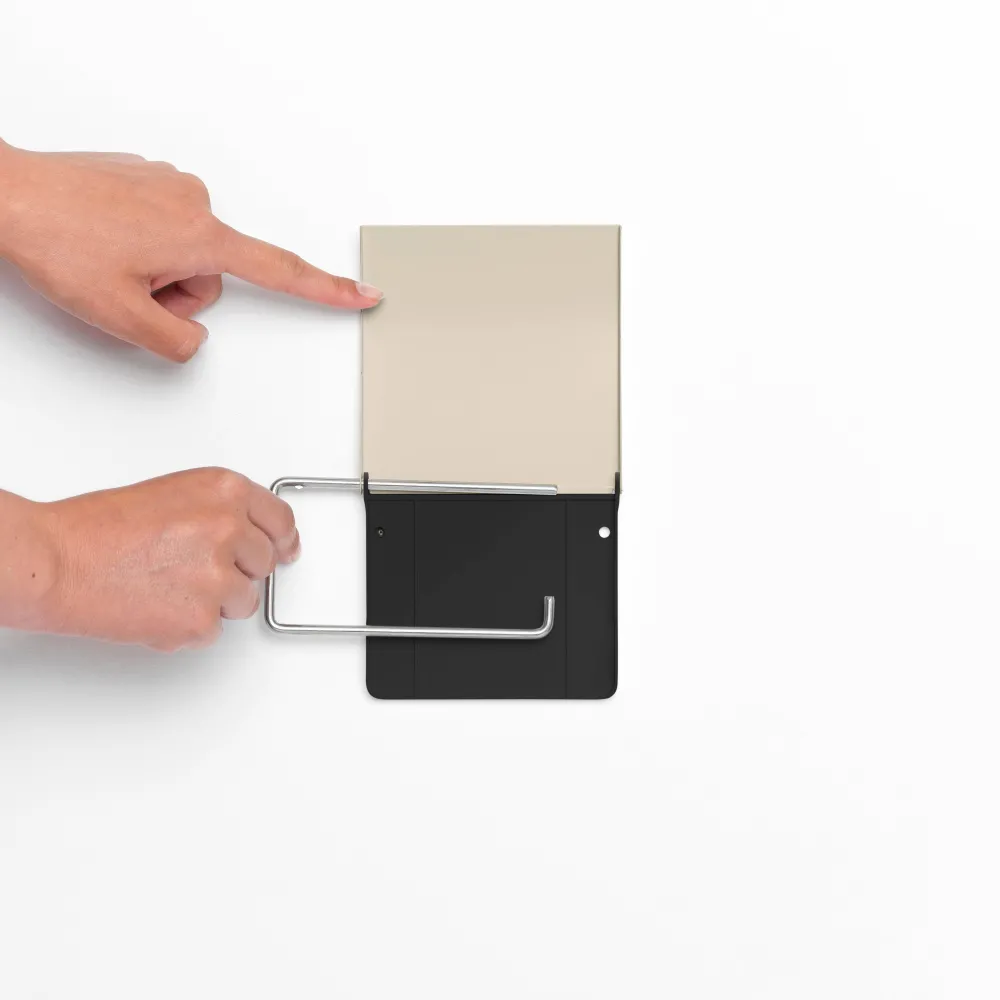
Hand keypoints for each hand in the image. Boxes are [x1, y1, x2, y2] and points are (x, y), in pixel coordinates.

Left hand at [0, 141, 381, 361]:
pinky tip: (102, 240)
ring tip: (106, 261)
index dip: (328, 291)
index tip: (363, 294)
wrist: (5, 191)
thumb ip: (177, 344)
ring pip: (182, 254)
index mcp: (199, 238)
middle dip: (172, 294)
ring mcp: (169, 185)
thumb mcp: (120, 319)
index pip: (281, 274)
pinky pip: (159, 227)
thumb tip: (193, 337)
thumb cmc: (54, 240)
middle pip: (210, 278)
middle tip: (125, 287)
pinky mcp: (146, 178)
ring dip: (150, 270)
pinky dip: (136, 243)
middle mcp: (194, 202)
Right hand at [16, 468, 298, 650]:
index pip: (281, 520)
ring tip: (166, 584)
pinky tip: (156, 605)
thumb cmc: (97, 529)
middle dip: (238, 570)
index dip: (284, 539)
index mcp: (224, 491)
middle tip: (194, 569)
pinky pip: (213, 630)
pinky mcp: (202, 618)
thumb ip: (219, 512)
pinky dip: (188, 626)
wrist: (57, 562)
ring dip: (214, 601)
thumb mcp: (173, 495)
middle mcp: (230, 529)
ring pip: (244, 600)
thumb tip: (249, 534)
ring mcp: (219, 576)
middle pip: (265, 563)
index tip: (286, 549)